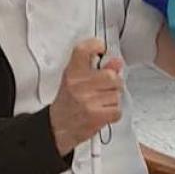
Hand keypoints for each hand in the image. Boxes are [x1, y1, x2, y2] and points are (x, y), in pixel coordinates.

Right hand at [49, 38, 125, 155]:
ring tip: (100, 103)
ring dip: (112, 100)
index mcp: (72, 74)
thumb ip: (98, 69)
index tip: (101, 48)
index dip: (95, 45)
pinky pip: (117, 110)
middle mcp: (79, 85)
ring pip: (116, 94)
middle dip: (113, 83)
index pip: (83, 50)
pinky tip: (102, 112)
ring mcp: (87, 101)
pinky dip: (113, 113)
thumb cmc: (67, 104)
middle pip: (111, 76)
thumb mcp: (76, 82)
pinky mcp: (96, 116)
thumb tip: (117, 62)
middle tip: (105, 88)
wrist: (57, 128)